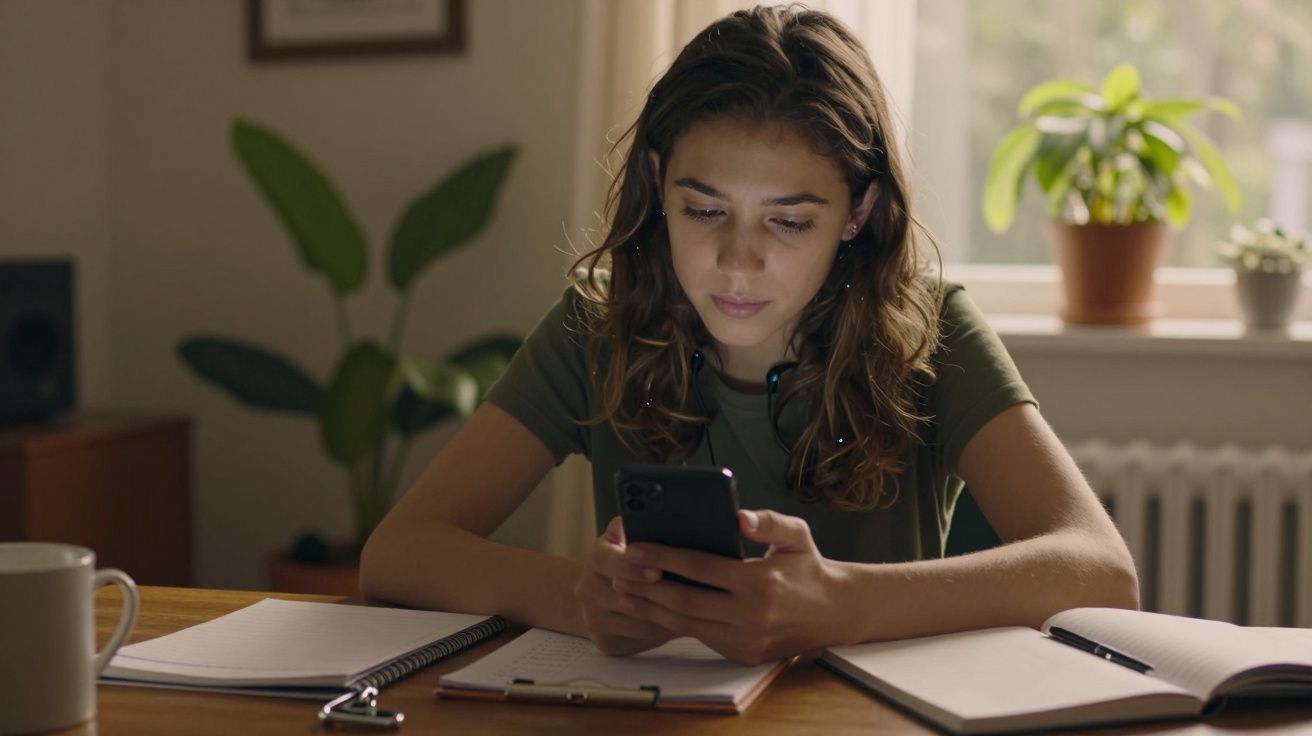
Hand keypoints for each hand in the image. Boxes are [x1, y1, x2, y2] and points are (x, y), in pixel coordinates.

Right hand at [572, 516, 676, 656]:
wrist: (608, 592)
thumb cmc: (635, 559)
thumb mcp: (634, 536)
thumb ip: (642, 526)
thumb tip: (664, 520)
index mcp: (596, 556)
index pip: (607, 560)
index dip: (633, 567)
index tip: (658, 572)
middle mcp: (586, 587)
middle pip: (620, 595)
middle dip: (656, 596)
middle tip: (688, 596)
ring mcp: (591, 617)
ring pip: (634, 622)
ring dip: (664, 617)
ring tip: (694, 610)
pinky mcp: (604, 641)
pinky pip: (636, 641)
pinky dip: (660, 634)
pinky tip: (680, 624)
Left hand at [611, 509, 846, 664]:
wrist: (835, 612)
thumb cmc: (809, 567)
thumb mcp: (797, 535)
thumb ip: (768, 522)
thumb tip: (738, 516)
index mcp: (760, 582)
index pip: (700, 568)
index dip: (664, 557)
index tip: (636, 548)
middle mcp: (751, 615)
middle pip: (685, 600)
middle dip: (647, 586)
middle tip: (619, 573)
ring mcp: (746, 639)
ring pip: (687, 624)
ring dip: (653, 609)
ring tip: (626, 593)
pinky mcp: (743, 653)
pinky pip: (701, 636)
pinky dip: (674, 622)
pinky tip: (654, 608)